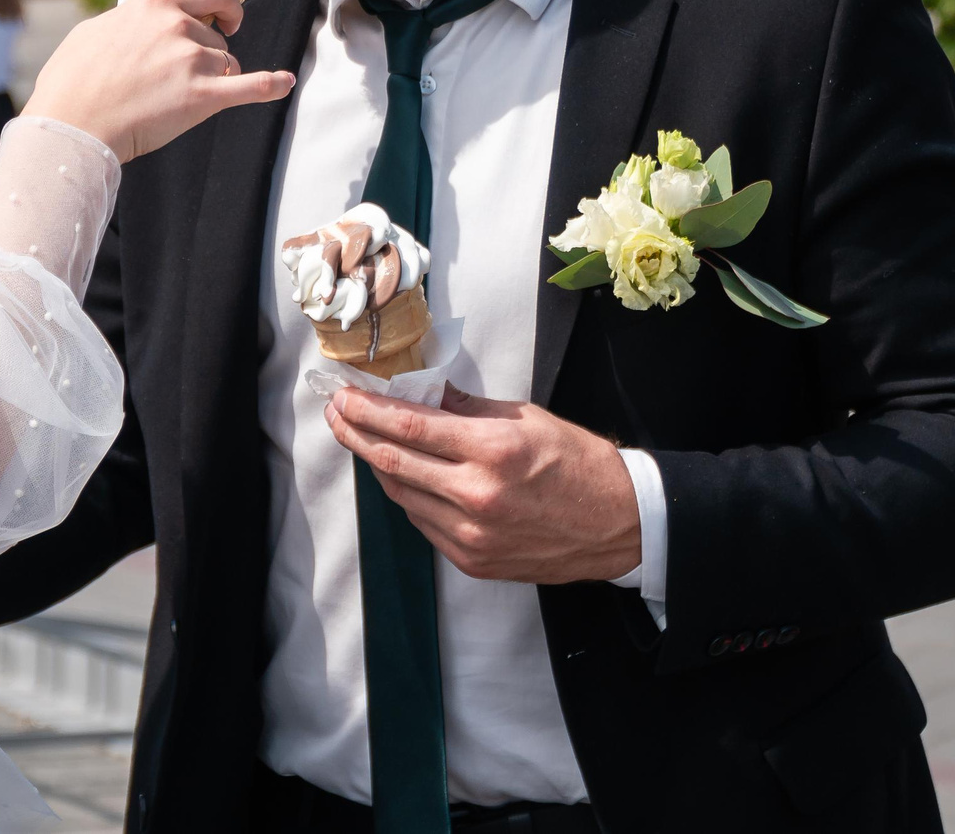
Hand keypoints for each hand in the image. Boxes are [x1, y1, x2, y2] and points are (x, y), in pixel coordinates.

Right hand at [24, 0, 293, 161]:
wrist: (72, 124)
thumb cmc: (72, 82)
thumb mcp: (95, 31)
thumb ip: (128, 21)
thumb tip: (140, 21)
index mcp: (154, 4)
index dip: (225, 4)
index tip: (227, 18)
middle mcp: (178, 26)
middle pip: (218, 36)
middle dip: (215, 50)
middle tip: (206, 62)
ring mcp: (193, 60)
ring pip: (227, 64)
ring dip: (215, 78)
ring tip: (179, 97)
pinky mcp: (202, 97)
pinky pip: (250, 87)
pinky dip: (272, 86)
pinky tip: (286, 84)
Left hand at [324, 385, 643, 583]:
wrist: (618, 524)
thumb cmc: (577, 463)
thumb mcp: (525, 418)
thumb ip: (467, 409)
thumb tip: (421, 393)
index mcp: (492, 452)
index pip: (409, 426)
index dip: (367, 410)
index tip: (344, 396)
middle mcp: (476, 496)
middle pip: (393, 462)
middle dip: (355, 434)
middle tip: (336, 414)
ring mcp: (472, 535)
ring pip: (401, 494)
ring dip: (376, 464)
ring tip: (362, 439)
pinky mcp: (472, 561)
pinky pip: (423, 522)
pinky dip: (407, 495)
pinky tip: (403, 475)